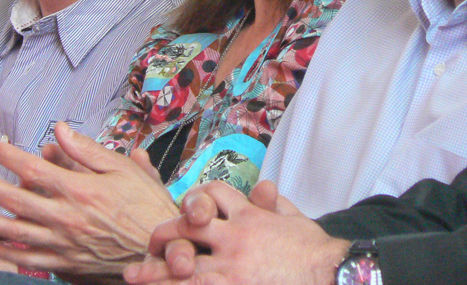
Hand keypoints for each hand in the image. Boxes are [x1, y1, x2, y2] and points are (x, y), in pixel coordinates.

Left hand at [0, 121, 179, 277]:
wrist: (162, 250)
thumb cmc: (145, 205)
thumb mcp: (122, 169)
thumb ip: (86, 150)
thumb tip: (60, 129)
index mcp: (78, 190)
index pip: (33, 169)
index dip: (8, 156)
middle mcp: (65, 217)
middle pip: (14, 199)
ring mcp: (63, 244)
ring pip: (14, 232)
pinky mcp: (66, 264)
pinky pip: (28, 260)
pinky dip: (5, 253)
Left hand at [123, 181, 349, 284]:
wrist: (333, 275)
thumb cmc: (317, 252)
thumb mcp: (296, 220)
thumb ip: (276, 204)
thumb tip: (267, 189)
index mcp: (249, 216)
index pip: (212, 195)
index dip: (192, 201)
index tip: (181, 211)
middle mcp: (235, 238)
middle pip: (186, 227)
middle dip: (163, 235)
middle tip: (147, 246)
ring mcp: (232, 268)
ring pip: (183, 265)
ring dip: (155, 271)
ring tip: (133, 276)